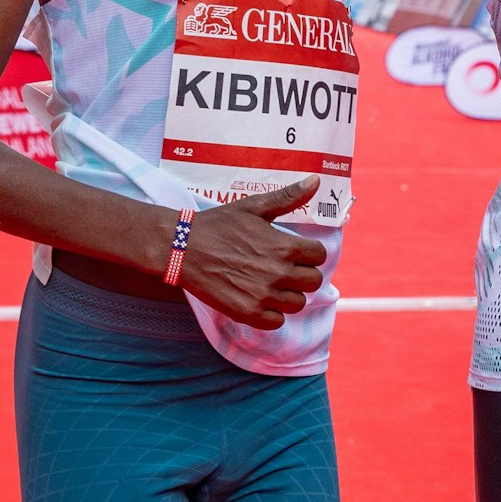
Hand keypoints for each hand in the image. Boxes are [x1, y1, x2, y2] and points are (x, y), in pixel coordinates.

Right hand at [175, 176, 328, 329]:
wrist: (181, 248)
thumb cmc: (218, 225)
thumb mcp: (254, 207)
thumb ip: (288, 197)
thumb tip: (316, 179)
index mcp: (285, 245)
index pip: (320, 256)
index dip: (310, 253)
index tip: (295, 253)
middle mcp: (279, 272)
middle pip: (313, 282)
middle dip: (302, 275)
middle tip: (284, 270)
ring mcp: (264, 295)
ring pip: (297, 303)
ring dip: (288, 295)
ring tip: (271, 285)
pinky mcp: (247, 313)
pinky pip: (276, 322)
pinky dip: (271, 314)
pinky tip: (259, 300)